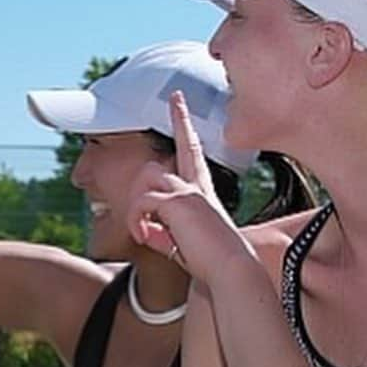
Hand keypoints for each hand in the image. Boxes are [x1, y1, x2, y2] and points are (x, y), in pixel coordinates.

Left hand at [127, 91, 252, 286]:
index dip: (182, 122)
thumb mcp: (183, 245)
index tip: (176, 97)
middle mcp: (196, 185)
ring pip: (147, 176)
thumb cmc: (213, 262)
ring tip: (145, 231)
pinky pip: (142, 201)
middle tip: (151, 211)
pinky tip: (146, 237)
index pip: (190, 149)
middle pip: (161, 160)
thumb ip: (163, 235)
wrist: (230, 269)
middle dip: (145, 186)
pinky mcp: (178, 200)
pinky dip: (136, 220)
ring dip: (138, 205)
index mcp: (202, 192)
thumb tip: (146, 231)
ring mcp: (188, 189)